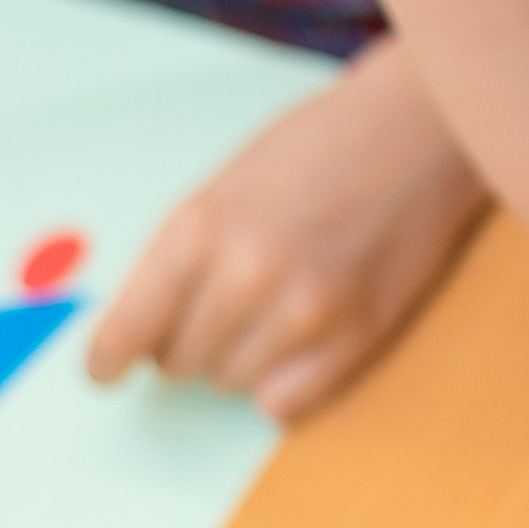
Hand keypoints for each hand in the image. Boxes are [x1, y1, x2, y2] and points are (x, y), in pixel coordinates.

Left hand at [87, 40, 487, 420]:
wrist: (422, 124)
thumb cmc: (323, 142)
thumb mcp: (229, 183)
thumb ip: (188, 253)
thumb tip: (149, 328)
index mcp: (201, 226)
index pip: (130, 328)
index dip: (109, 359)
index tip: (106, 371)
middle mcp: (247, 274)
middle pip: (180, 361)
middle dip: (185, 345)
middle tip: (213, 313)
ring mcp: (306, 309)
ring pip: (231, 383)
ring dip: (236, 360)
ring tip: (266, 315)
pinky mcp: (359, 332)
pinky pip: (287, 402)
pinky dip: (279, 385)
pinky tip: (291, 349)